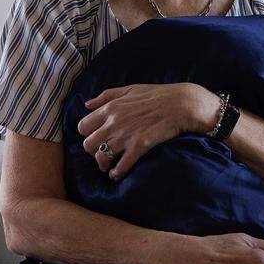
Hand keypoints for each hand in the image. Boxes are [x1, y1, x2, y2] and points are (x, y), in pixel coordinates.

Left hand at [78, 82, 195, 180]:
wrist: (181, 104)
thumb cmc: (157, 94)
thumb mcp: (129, 89)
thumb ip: (106, 96)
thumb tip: (87, 104)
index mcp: (110, 108)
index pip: (83, 127)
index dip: (88, 134)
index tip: (96, 137)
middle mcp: (114, 122)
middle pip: (88, 145)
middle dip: (93, 151)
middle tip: (102, 153)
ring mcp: (126, 135)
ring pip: (101, 157)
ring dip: (103, 164)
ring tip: (109, 166)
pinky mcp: (139, 146)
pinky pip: (121, 165)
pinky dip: (117, 173)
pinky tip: (118, 174)